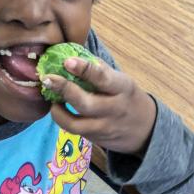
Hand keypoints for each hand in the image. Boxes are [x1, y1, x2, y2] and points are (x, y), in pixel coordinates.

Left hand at [42, 57, 156, 155]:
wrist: (146, 131)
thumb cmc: (127, 97)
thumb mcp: (121, 82)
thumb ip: (101, 71)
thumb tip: (72, 54)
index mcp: (122, 88)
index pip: (102, 78)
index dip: (84, 69)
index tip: (67, 61)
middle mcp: (113, 109)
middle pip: (84, 103)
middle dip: (64, 90)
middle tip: (47, 78)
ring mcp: (103, 127)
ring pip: (75, 123)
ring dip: (57, 111)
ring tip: (51, 99)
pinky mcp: (95, 139)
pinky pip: (74, 131)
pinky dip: (62, 119)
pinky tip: (58, 109)